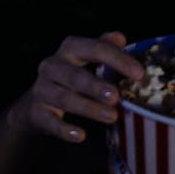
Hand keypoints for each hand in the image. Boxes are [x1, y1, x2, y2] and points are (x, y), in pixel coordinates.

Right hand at [8, 30, 143, 142]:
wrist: (36, 102)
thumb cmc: (71, 75)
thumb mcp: (86, 58)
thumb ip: (105, 47)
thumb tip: (120, 38)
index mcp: (69, 48)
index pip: (94, 48)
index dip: (117, 59)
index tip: (139, 73)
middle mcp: (52, 66)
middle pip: (75, 76)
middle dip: (96, 86)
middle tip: (117, 96)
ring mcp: (42, 89)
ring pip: (65, 99)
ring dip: (89, 108)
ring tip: (112, 116)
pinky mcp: (36, 113)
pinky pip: (50, 122)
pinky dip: (65, 129)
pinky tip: (81, 136)